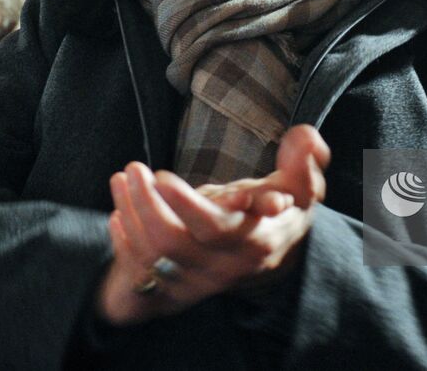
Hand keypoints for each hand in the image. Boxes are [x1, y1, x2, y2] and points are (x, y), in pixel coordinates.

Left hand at [96, 125, 329, 325]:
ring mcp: (200, 281)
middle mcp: (225, 266)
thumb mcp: (302, 185)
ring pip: (152, 256)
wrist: (275, 255)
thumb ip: (304, 160)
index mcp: (256, 240)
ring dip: (131, 215)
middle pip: (172, 241)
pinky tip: (120, 214)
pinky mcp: (179, 290)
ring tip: (123, 179)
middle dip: (145, 203)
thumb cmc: (284, 210)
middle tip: (133, 169)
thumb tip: (306, 137)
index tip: (161, 176)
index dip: (184, 204)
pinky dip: (125, 244)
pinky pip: (142, 274)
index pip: (214, 227)